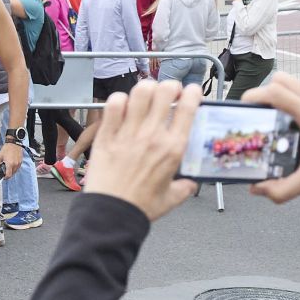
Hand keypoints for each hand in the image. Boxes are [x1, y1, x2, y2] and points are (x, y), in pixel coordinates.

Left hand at [0, 141, 22, 178]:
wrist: (14, 143)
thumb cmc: (7, 148)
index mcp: (10, 164)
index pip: (8, 175)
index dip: (5, 177)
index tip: (3, 177)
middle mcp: (15, 165)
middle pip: (12, 174)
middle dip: (8, 174)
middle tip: (4, 172)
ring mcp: (19, 163)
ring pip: (15, 171)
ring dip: (11, 171)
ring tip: (8, 167)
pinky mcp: (21, 161)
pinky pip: (18, 168)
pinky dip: (14, 168)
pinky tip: (11, 164)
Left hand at [81, 79, 200, 221]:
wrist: (111, 213)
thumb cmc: (139, 207)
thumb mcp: (171, 198)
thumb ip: (184, 188)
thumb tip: (190, 184)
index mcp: (173, 148)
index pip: (189, 106)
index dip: (192, 92)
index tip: (191, 92)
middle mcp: (152, 135)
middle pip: (165, 91)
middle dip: (170, 86)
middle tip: (168, 93)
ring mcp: (129, 133)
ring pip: (141, 92)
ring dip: (146, 89)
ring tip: (145, 96)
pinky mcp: (107, 135)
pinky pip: (114, 104)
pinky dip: (119, 99)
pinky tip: (122, 107)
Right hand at [243, 72, 299, 204]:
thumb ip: (282, 188)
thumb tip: (256, 188)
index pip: (277, 91)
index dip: (255, 96)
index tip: (243, 109)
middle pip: (280, 80)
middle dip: (262, 93)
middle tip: (255, 113)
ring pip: (290, 81)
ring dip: (275, 93)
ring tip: (269, 115)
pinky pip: (299, 89)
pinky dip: (287, 97)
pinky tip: (286, 119)